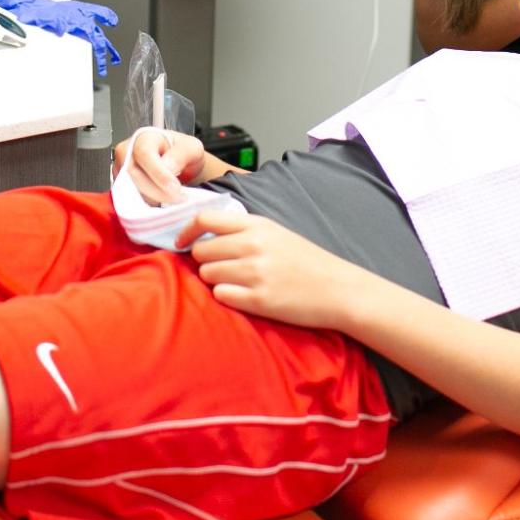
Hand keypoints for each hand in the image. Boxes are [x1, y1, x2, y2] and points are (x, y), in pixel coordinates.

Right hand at [111, 127, 206, 204]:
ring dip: (152, 199)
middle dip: (157, 191)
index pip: (144, 153)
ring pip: (129, 189)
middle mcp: (127, 151)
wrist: (179, 166)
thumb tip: (167, 168)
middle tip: (177, 199)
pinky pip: (128, 200)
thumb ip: (181, 155)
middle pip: (133, 174)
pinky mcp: (121, 187)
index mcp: (144, 137)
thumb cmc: (182, 154)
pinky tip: (161, 204)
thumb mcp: (192, 148)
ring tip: (172, 200)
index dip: (159, 173)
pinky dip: (146, 205)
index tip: (176, 188)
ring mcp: (121, 169)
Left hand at [180, 209, 364, 330]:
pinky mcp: (259, 300)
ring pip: (207, 274)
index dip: (186, 230)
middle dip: (203, 260)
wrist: (338, 289)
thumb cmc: (306, 261)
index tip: (181, 242)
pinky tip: (242, 296)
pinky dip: (226, 296)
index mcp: (257, 225)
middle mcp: (254, 246)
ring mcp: (256, 273)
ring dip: (214, 279)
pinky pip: (221, 295)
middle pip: (201, 250)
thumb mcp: (276, 233)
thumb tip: (204, 234)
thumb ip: (243, 230)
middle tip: (220, 267)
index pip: (205, 218)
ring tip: (236, 282)